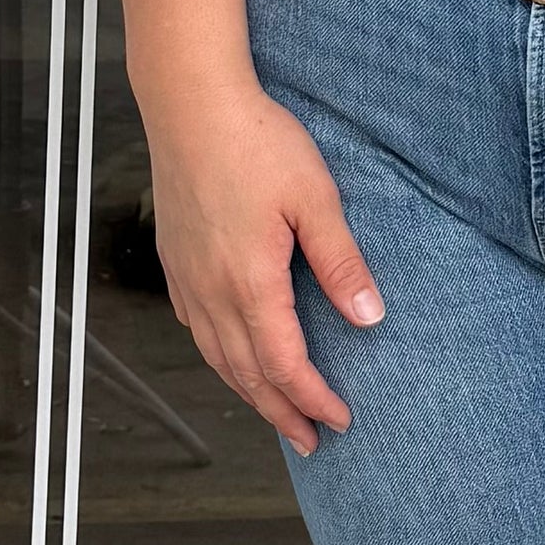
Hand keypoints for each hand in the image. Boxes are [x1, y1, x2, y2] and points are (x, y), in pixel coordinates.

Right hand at [139, 69, 383, 452]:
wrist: (190, 103)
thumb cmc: (256, 141)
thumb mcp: (315, 198)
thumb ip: (341, 261)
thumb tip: (369, 318)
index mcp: (250, 282)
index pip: (284, 364)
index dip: (312, 398)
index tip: (340, 420)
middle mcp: (211, 291)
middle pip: (246, 374)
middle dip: (281, 413)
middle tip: (310, 441)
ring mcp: (187, 278)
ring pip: (216, 356)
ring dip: (248, 392)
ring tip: (276, 413)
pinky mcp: (176, 260)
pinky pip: (195, 327)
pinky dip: (219, 356)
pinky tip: (232, 355)